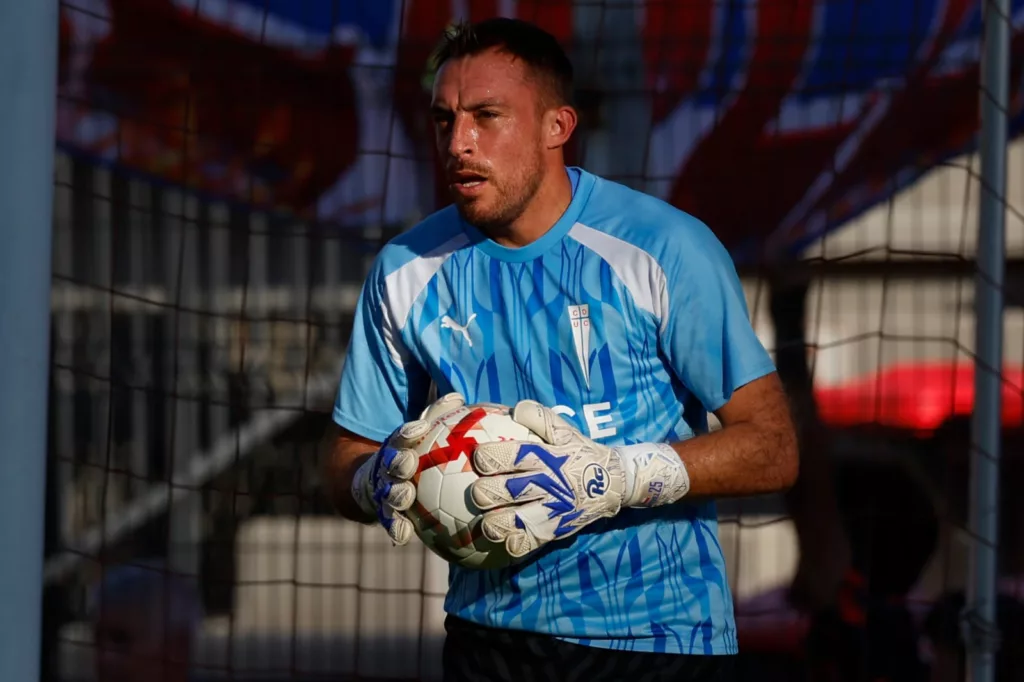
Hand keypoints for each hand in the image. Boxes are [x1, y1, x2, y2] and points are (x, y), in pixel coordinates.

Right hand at [352, 393, 466, 544]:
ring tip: (404, 497)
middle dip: (397, 462)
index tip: (418, 429)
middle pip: (390, 464)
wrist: (374, 484)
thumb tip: (458, 396)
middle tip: (407, 463)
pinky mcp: (384, 514)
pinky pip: (390, 523)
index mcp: (396, 448)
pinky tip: (403, 536)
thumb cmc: (410, 455)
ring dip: (395, 495)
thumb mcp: (418, 436)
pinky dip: (395, 528)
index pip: (401, 437)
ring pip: (388, 493)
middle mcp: (387, 469)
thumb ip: (436, 418)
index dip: (408, 433)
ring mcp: (384, 492)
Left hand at [469, 401, 690, 557]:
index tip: (478, 458)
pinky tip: (507, 543)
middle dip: (488, 492)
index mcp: (547, 456)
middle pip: (511, 490)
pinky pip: (534, 540)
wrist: (614, 482)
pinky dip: (519, 544)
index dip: (491, 457)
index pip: (516, 455)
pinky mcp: (557, 528)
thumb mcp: (566, 431)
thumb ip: (541, 418)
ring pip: (519, 520)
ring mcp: (553, 509)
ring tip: (487, 522)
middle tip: (477, 493)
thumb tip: (517, 408)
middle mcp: (549, 483)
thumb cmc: (581, 453)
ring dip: (498, 523)